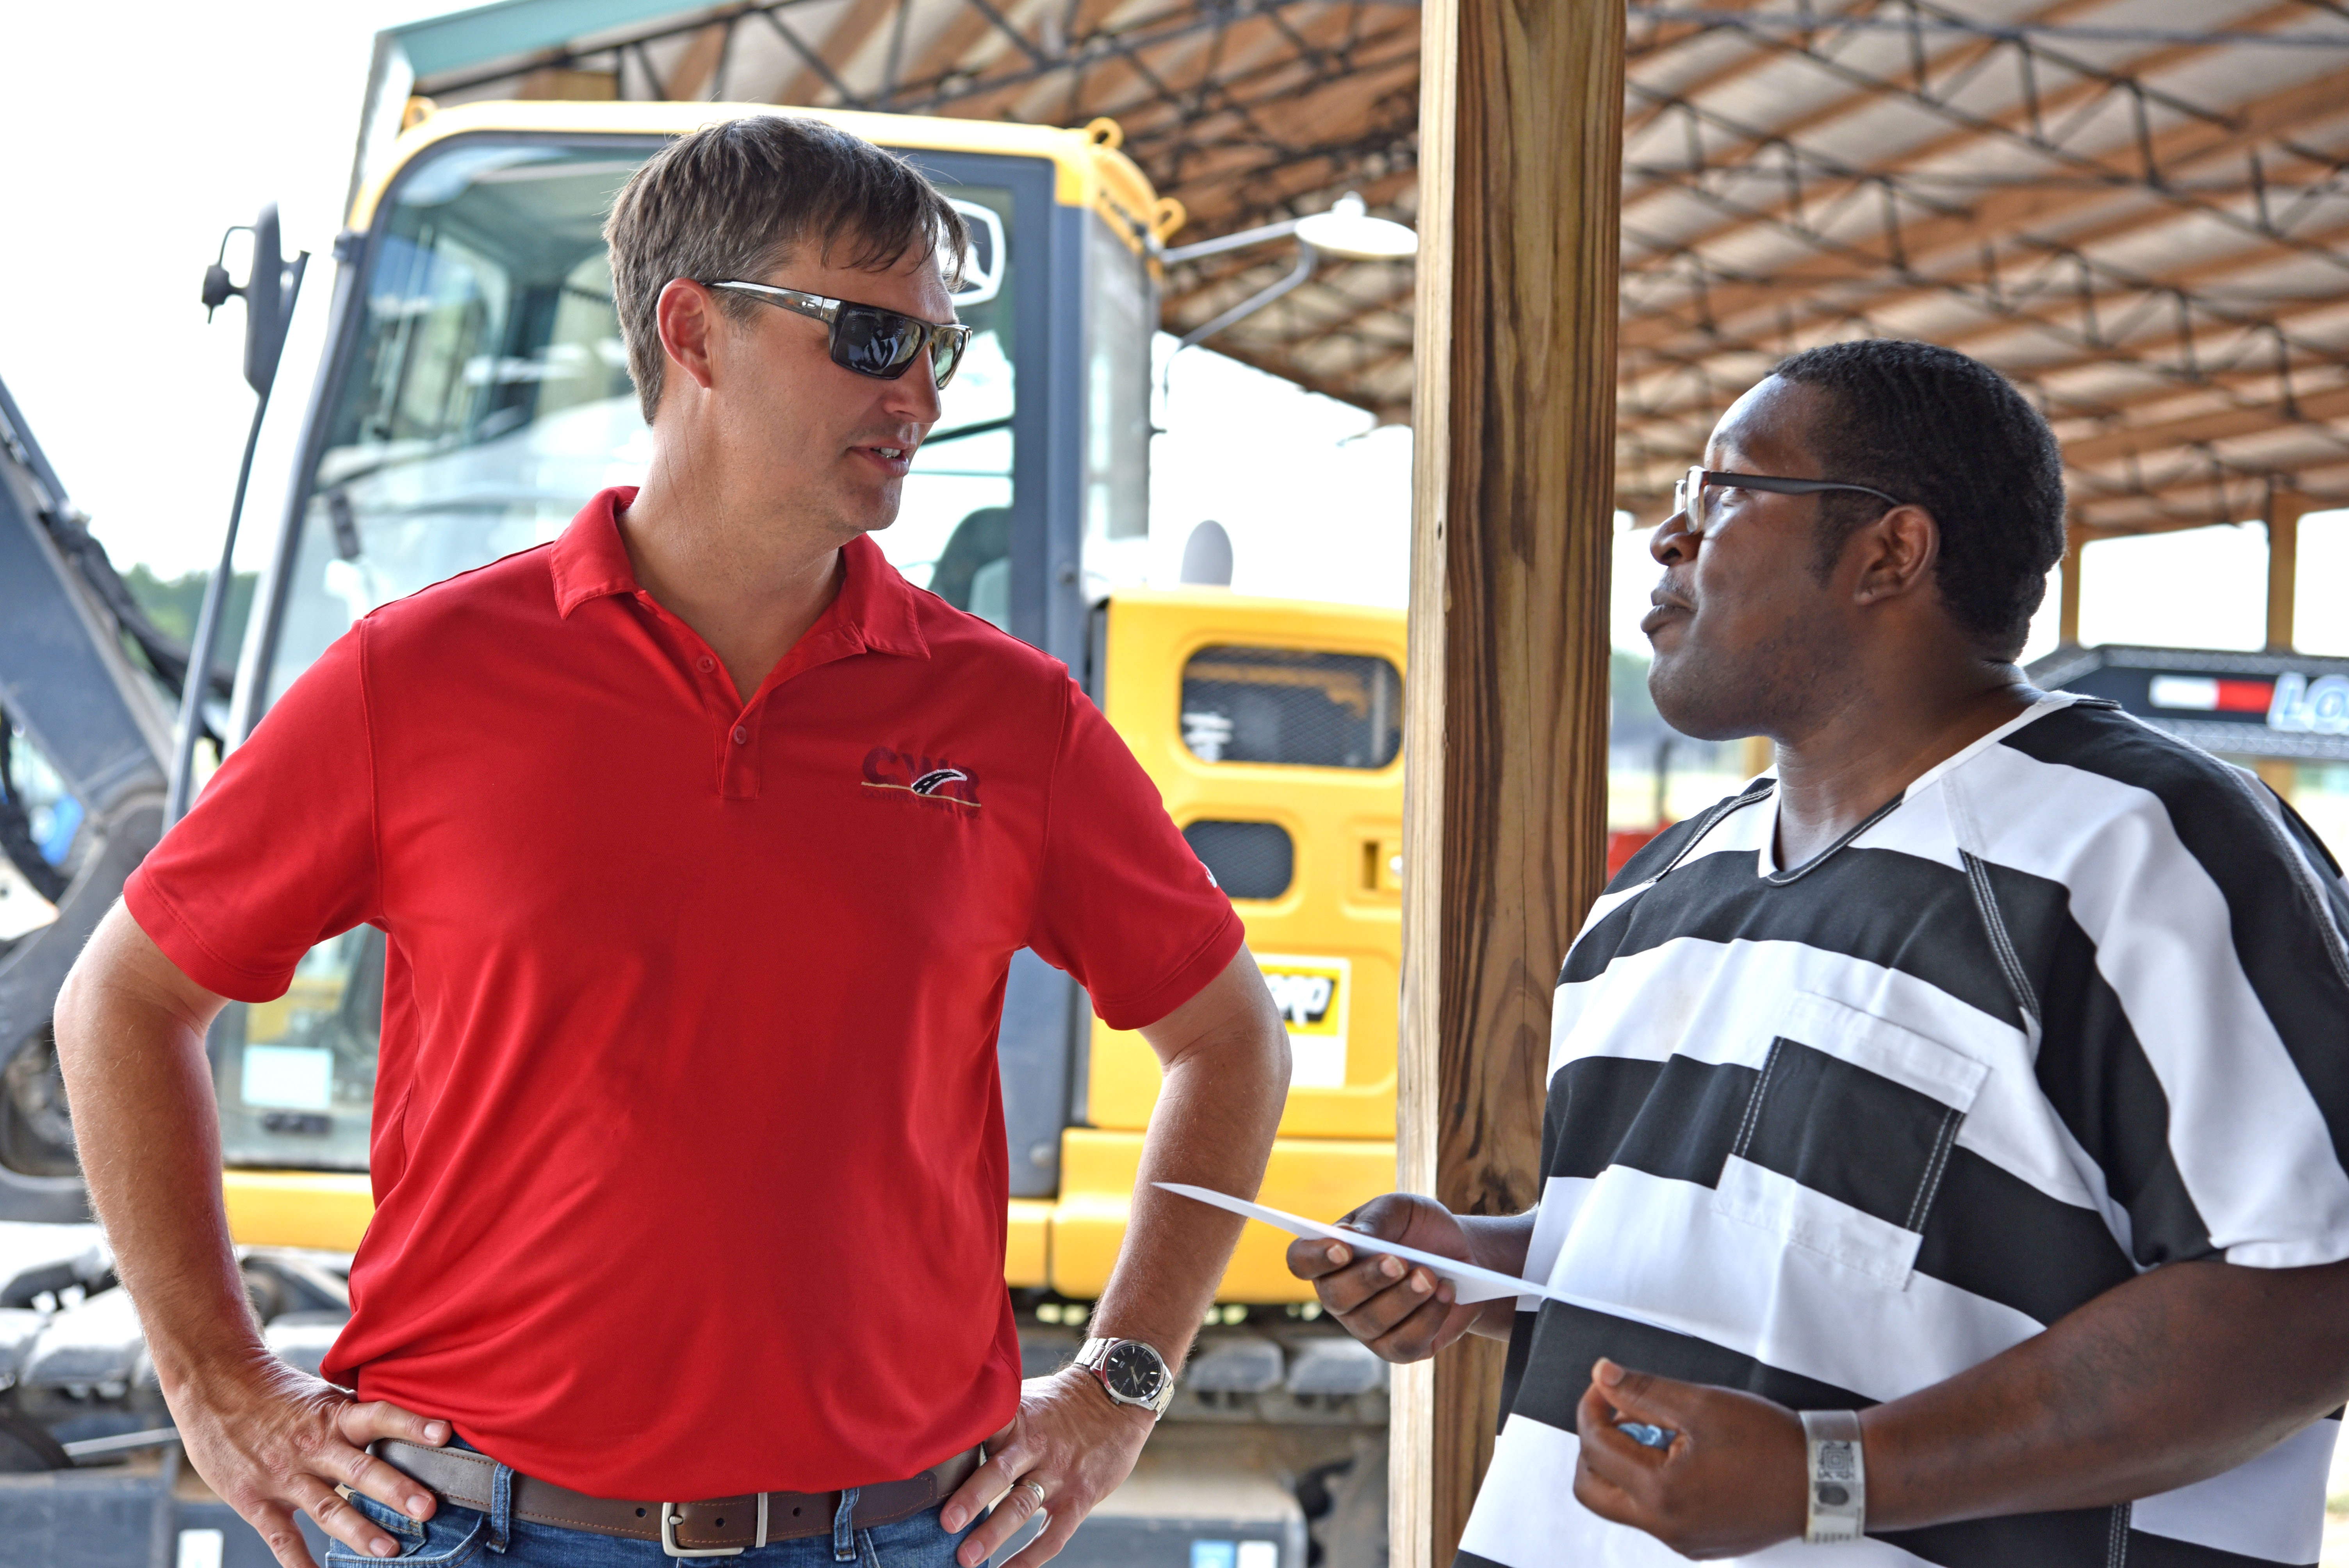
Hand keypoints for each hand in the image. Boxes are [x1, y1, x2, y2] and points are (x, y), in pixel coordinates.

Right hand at [168, 1352, 451, 1566]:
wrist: (212, 1384)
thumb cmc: (273, 1390)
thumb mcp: (320, 1393)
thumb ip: (356, 1413)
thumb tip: (405, 1420)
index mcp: (333, 1415)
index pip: (379, 1416)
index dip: (411, 1424)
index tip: (445, 1434)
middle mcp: (313, 1445)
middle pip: (360, 1469)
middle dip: (396, 1489)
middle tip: (428, 1508)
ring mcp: (283, 1475)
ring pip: (328, 1507)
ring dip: (359, 1531)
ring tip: (390, 1550)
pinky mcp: (254, 1499)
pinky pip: (281, 1538)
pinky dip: (299, 1564)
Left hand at [940, 1366, 1154, 1567]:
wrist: (1117, 1395)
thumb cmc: (1062, 1401)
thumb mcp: (1026, 1398)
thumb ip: (993, 1419)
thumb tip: (946, 1434)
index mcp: (1016, 1420)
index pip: (980, 1433)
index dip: (954, 1451)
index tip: (925, 1471)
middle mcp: (1035, 1446)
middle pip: (999, 1472)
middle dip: (971, 1499)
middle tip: (945, 1523)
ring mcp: (1059, 1473)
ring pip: (1022, 1506)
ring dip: (993, 1533)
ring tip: (966, 1558)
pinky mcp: (1080, 1496)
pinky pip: (1054, 1534)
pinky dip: (1030, 1557)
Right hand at [1283, 1194, 1484, 1361]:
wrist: (1461, 1252)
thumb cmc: (1419, 1227)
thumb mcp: (1400, 1209)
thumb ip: (1375, 1221)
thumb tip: (1350, 1237)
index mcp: (1330, 1255)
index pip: (1301, 1260)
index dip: (1315, 1257)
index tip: (1342, 1248)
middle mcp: (1340, 1295)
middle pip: (1335, 1296)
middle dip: (1368, 1279)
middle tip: (1398, 1261)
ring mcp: (1366, 1327)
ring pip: (1371, 1322)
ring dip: (1404, 1297)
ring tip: (1431, 1275)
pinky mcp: (1397, 1349)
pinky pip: (1404, 1344)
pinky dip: (1429, 1317)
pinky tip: (1446, 1293)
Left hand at [1572, 1358, 1806, 1558]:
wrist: (1825, 1479)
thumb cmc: (1772, 1444)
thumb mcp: (1702, 1404)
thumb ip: (1643, 1390)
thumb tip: (1603, 1377)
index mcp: (1662, 1494)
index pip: (1595, 1448)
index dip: (1592, 1407)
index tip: (1606, 1387)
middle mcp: (1667, 1527)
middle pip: (1592, 1489)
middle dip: (1596, 1445)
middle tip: (1620, 1414)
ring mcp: (1683, 1541)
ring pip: (1622, 1504)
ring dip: (1625, 1464)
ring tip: (1661, 1432)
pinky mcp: (1699, 1542)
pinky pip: (1655, 1515)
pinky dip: (1652, 1483)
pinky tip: (1682, 1456)